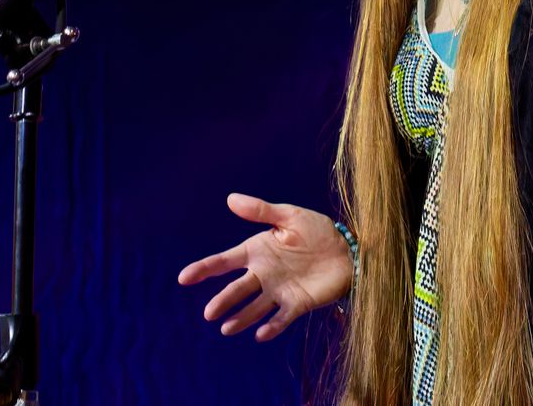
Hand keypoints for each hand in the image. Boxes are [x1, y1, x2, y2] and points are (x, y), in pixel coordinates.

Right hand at [177, 193, 352, 341]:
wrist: (348, 250)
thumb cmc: (318, 231)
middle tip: (209, 314)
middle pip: (238, 289)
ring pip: (255, 308)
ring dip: (241, 318)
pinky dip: (271, 326)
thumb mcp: (290, 216)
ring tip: (227, 328)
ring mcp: (279, 290)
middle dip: (223, 301)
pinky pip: (281, 318)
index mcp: (257, 251)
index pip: (225, 261)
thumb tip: (231, 198)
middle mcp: (264, 274)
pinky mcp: (297, 304)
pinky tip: (260, 334)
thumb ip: (261, 211)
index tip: (184, 278)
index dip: (204, 269)